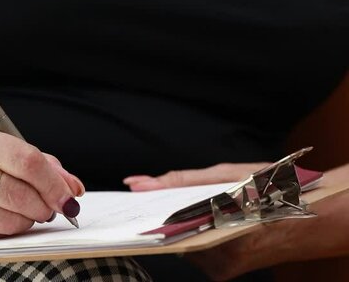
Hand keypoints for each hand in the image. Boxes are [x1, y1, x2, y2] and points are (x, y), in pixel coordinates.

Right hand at [0, 122, 84, 242]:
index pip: (26, 160)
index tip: (69, 196)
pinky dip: (4, 231)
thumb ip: (35, 163)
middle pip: (20, 192)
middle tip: (51, 208)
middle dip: (44, 206)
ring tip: (21, 211)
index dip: (54, 183)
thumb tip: (72, 186)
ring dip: (26, 221)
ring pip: (9, 220)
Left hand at [124, 161, 291, 279]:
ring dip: (177, 223)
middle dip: (161, 215)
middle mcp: (223, 259)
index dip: (149, 212)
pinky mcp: (223, 270)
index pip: (170, 228)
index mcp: (227, 235)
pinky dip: (190, 231)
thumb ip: (180, 181)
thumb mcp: (227, 175)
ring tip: (172, 203)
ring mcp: (222, 268)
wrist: (315, 219)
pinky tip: (192, 216)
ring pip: (183, 243)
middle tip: (145, 198)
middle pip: (174, 236)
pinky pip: (195, 249)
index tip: (130, 200)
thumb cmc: (274, 190)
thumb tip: (137, 183)